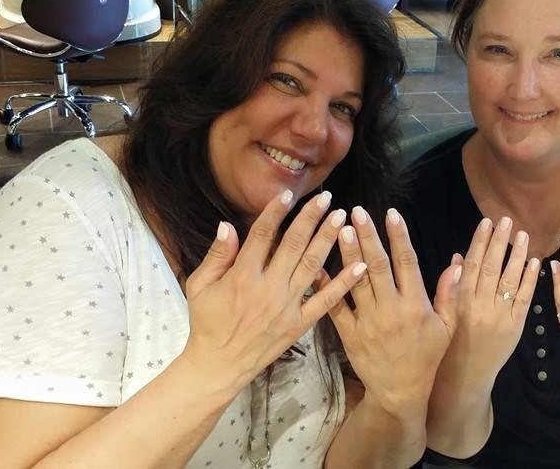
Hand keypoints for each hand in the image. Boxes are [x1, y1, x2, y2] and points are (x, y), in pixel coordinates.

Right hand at [180, 190, 365, 392]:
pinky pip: (325, 300)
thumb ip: (217, 255)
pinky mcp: (299, 324)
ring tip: (341, 219)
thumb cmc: (207, 323)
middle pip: (293, 245)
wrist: (219, 365)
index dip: (276, 213)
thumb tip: (228, 225)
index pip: (262, 236)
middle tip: (326, 199)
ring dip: (328, 240)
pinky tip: (360, 265)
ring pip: (312, 266)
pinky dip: (343, 283)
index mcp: (242, 276)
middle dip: (310, 219)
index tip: (289, 194)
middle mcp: (267, 288)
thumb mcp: (199, 286)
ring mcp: (286, 306)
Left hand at [323, 206, 457, 415]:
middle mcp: (391, 309)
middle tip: (357, 211)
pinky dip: (326, 286)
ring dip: (347, 253)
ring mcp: (368, 321)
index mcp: (416, 305)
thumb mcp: (447, 328)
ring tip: (339, 228)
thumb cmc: (427, 357)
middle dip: (367, 236)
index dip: (399, 236)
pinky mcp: (349, 333)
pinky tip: (318, 266)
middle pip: (377, 265)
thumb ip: (450, 295)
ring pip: (356, 281)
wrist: (401, 392)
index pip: (407, 262)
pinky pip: (335, 306)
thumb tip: (457, 263)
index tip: (391, 213)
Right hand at [439, 217, 539, 389]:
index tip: (486, 223)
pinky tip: (536, 262)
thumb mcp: (446, 313)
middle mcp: (480, 306)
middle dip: (499, 242)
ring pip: (509, 281)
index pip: (471, 265)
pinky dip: (530, 280)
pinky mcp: (515, 327)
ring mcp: (499, 316)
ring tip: (523, 235)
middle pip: (491, 268)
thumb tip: (457, 257)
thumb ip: (451, 286)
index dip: (479, 242)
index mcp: (461, 301)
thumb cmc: (453, 341)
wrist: (467, 373)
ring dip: (517, 256)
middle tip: (507, 221)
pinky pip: (525, 300)